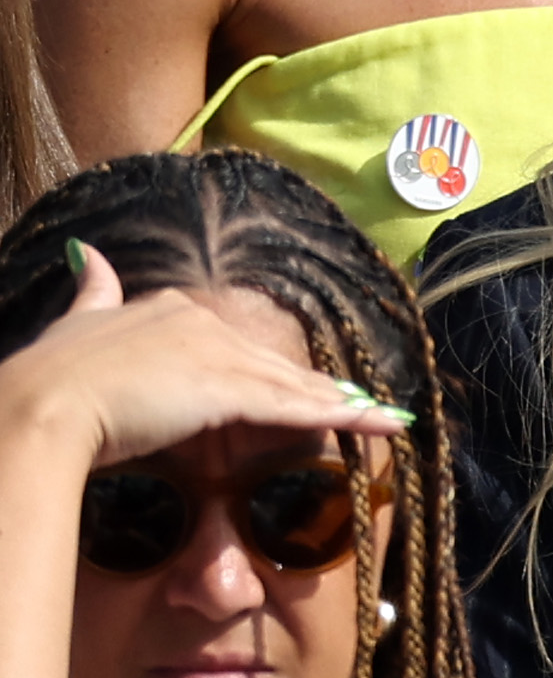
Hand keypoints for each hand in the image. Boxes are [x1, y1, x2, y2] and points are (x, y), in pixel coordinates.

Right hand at [0, 245, 409, 469]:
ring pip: (293, 386)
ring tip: (384, 417)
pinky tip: (371, 422)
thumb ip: (93, 292)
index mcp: (168, 310)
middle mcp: (202, 324)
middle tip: (363, 404)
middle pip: (273, 365)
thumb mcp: (76, 323)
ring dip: (344, 405)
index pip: (236, 348)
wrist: (43, 403)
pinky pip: (293, 407)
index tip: (306, 384)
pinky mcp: (228, 390)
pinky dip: (338, 416)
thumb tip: (89, 255)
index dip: (274, 370)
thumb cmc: (51, 376)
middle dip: (321, 389)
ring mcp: (218, 356)